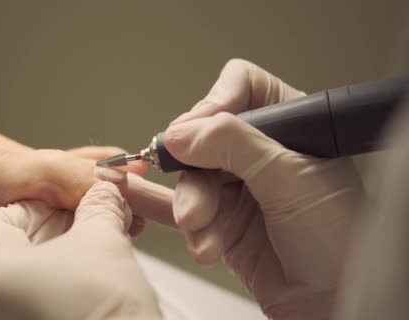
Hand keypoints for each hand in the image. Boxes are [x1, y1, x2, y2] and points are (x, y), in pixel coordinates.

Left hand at [0, 169, 160, 319]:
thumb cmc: (99, 318)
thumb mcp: (101, 242)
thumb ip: (99, 206)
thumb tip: (105, 192)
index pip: (8, 214)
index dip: (53, 203)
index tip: (79, 201)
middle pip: (14, 248)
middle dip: (60, 232)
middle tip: (93, 222)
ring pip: (21, 281)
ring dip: (60, 262)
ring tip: (95, 253)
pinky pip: (24, 308)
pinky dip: (53, 293)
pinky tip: (86, 286)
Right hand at [164, 59, 364, 318]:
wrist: (335, 304)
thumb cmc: (343, 243)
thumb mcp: (291, 180)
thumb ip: (234, 146)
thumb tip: (182, 132)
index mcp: (291, 127)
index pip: (243, 88)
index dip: (216, 103)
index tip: (198, 131)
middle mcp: (262, 153)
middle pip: (205, 137)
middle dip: (196, 168)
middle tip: (195, 188)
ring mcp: (240, 187)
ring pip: (192, 177)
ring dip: (194, 205)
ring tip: (203, 229)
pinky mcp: (223, 220)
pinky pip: (186, 208)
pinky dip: (176, 218)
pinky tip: (162, 217)